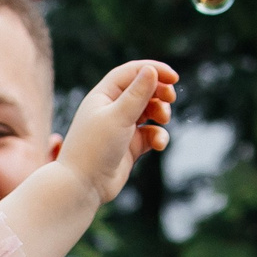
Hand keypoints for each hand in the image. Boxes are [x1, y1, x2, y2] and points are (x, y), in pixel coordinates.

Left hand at [53, 60, 179, 204]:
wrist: (83, 186)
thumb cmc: (94, 148)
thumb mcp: (118, 117)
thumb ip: (137, 94)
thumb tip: (151, 70)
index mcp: (103, 95)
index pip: (131, 72)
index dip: (153, 70)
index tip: (174, 77)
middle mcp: (112, 109)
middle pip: (143, 89)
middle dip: (159, 92)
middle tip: (170, 99)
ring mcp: (122, 128)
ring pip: (149, 112)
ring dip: (161, 113)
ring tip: (163, 120)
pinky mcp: (130, 146)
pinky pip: (150, 134)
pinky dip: (158, 136)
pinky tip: (158, 145)